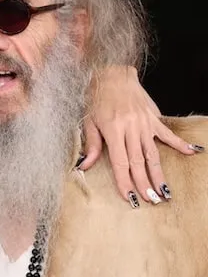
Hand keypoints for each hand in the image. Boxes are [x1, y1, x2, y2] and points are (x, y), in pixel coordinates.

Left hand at [81, 65, 199, 205]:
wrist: (112, 75)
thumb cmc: (96, 98)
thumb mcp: (88, 121)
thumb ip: (91, 145)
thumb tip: (83, 167)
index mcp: (113, 131)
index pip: (120, 163)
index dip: (125, 181)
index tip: (130, 197)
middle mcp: (131, 128)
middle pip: (138, 162)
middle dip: (144, 183)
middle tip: (151, 201)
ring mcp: (144, 123)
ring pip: (152, 153)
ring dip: (159, 173)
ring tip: (164, 191)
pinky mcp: (153, 118)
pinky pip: (167, 134)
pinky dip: (179, 144)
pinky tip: (192, 152)